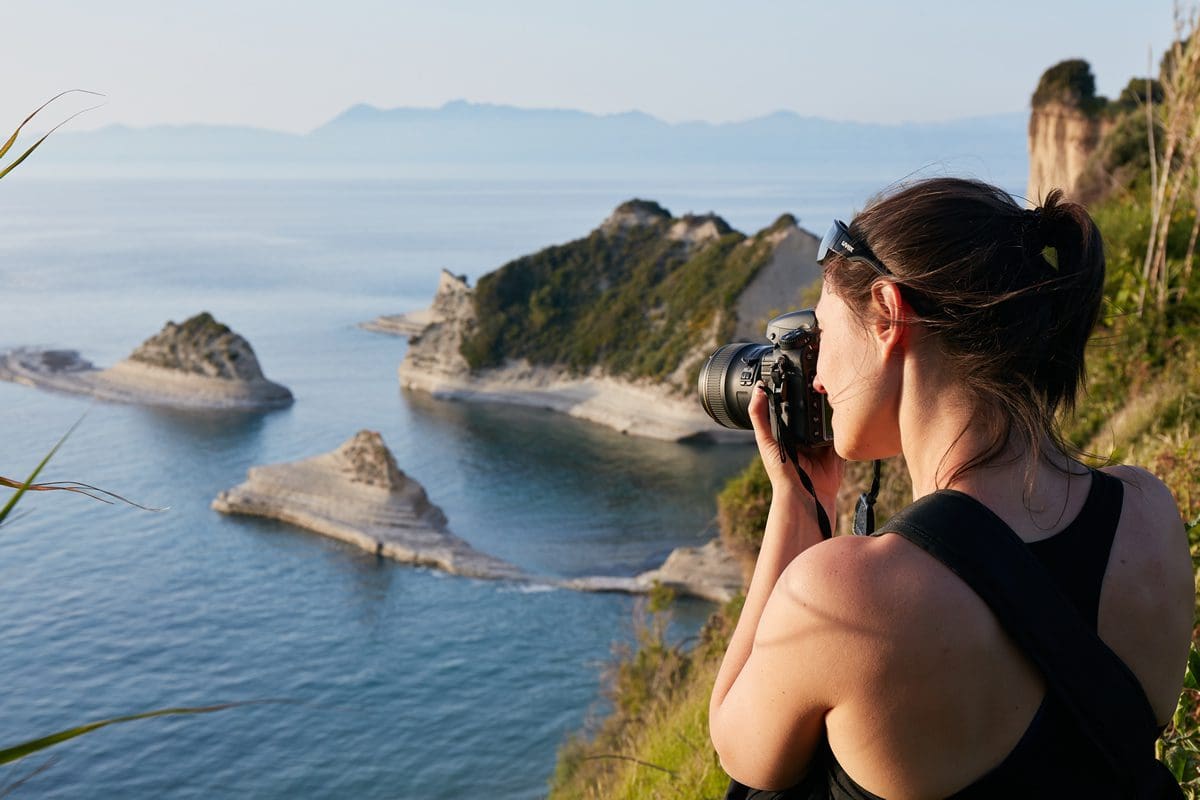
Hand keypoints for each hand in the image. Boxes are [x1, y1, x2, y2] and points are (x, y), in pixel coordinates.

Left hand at [749, 385, 844, 519]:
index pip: (794, 406)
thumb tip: (758, 390)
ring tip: (835, 395)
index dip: (797, 391)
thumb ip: (759, 416)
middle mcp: (806, 435)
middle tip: (821, 382)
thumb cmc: (782, 472)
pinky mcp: (837, 450)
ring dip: (833, 411)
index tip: (800, 373)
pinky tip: (845, 414)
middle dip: (818, 399)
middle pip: (814, 410)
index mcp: (789, 431)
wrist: (805, 496)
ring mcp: (823, 442)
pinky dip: (845, 427)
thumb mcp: (766, 440)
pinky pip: (844, 434)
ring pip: (830, 420)